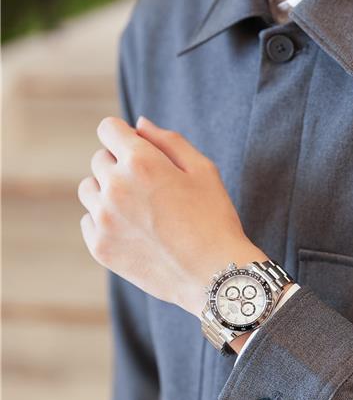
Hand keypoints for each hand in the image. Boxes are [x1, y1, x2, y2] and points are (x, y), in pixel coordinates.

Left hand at [78, 115, 268, 316]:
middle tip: (153, 190)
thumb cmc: (215, 220)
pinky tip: (136, 232)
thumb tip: (137, 124)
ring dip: (108, 192)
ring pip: (89, 189)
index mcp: (141, 162)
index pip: (108, 129)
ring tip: (141, 211)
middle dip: (121, 166)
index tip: (139, 150)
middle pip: (100, 160)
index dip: (125, 136)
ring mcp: (103, 218)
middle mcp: (115, 186)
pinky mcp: (100, 246)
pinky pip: (89, 220)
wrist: (214, 275)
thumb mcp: (204, 171)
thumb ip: (169, 141)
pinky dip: (106, 221)